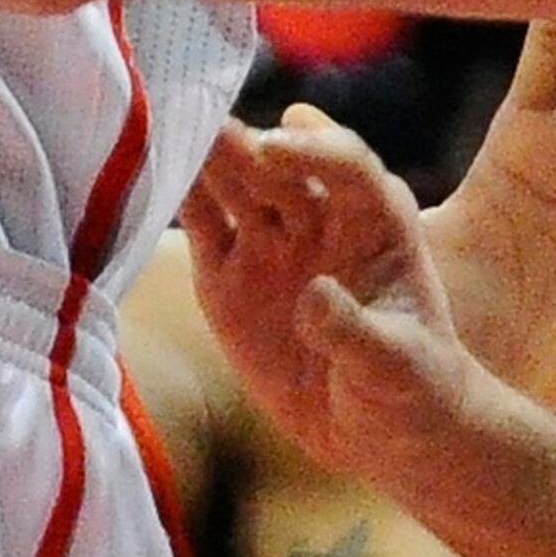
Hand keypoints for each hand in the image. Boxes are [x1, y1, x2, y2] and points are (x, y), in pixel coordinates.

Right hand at [182, 110, 486, 484]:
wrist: (374, 431)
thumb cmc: (407, 388)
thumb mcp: (395, 366)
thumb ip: (355, 331)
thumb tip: (314, 294)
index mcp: (376, 222)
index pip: (349, 168)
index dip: (314, 150)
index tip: (275, 146)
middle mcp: (320, 217)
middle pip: (281, 166)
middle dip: (246, 144)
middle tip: (206, 126)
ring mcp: (270, 241)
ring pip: (235, 185)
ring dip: (205, 159)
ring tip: (164, 132)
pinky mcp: (228, 273)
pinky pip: (201, 224)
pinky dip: (178, 198)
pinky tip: (148, 176)